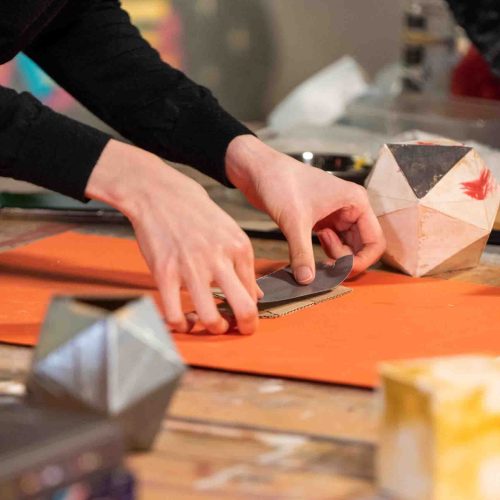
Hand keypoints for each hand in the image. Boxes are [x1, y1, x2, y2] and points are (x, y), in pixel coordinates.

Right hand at [86, 140, 259, 333]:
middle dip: (245, 328)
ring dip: (215, 329)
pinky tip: (184, 321)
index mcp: (240, 248)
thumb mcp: (230, 232)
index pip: (254, 293)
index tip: (243, 315)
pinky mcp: (165, 273)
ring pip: (212, 319)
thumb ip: (243, 264)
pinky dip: (182, 326)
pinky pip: (175, 314)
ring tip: (212, 325)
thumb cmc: (196, 213)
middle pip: (244, 310)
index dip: (251, 310)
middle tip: (239, 330)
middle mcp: (220, 259)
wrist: (160, 194)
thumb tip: (256, 294)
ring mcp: (192, 268)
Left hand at [226, 135, 385, 282]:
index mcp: (355, 202)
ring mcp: (335, 215)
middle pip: (361, 247)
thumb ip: (302, 253)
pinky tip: (307, 253)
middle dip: (345, 262)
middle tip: (323, 268)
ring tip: (314, 258)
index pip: (375, 241)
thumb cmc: (280, 182)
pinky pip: (331, 244)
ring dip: (334, 259)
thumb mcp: (294, 221)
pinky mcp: (320, 220)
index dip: (361, 261)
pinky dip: (323, 254)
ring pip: (346, 247)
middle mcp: (350, 208)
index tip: (340, 271)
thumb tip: (306, 280)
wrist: (257, 170)